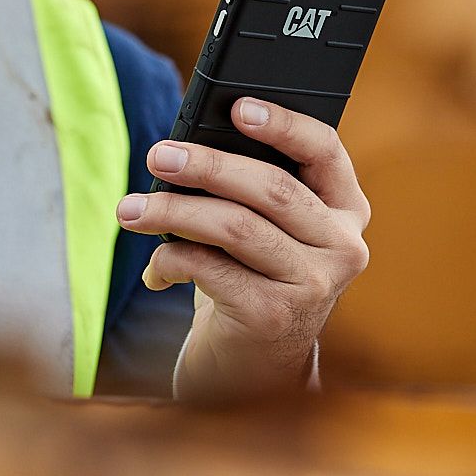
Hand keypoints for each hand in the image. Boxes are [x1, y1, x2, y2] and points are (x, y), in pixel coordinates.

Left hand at [116, 97, 371, 398]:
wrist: (253, 368)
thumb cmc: (251, 280)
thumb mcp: (262, 232)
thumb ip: (246, 190)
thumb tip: (184, 147)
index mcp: (346, 210)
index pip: (325, 151)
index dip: (284, 124)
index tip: (237, 106)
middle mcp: (343, 247)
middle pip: (271, 188)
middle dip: (206, 166)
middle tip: (158, 156)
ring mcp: (314, 285)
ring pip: (236, 227)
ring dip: (173, 212)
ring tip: (129, 210)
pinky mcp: (275, 317)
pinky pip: (210, 270)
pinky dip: (172, 261)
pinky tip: (155, 270)